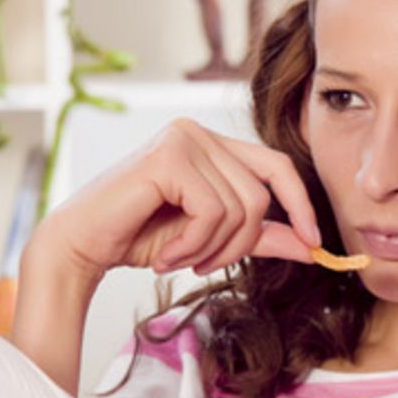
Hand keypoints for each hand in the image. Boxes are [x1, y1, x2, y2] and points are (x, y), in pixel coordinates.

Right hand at [34, 118, 320, 279]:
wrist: (82, 246)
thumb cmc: (141, 238)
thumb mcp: (213, 239)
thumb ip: (261, 237)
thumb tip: (314, 246)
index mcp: (213, 145)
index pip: (277, 166)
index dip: (301, 205)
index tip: (315, 244)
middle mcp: (199, 132)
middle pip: (260, 196)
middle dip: (239, 244)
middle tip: (203, 265)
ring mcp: (183, 139)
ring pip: (240, 207)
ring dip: (212, 248)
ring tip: (177, 258)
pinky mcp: (168, 157)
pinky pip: (212, 211)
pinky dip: (194, 244)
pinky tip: (166, 255)